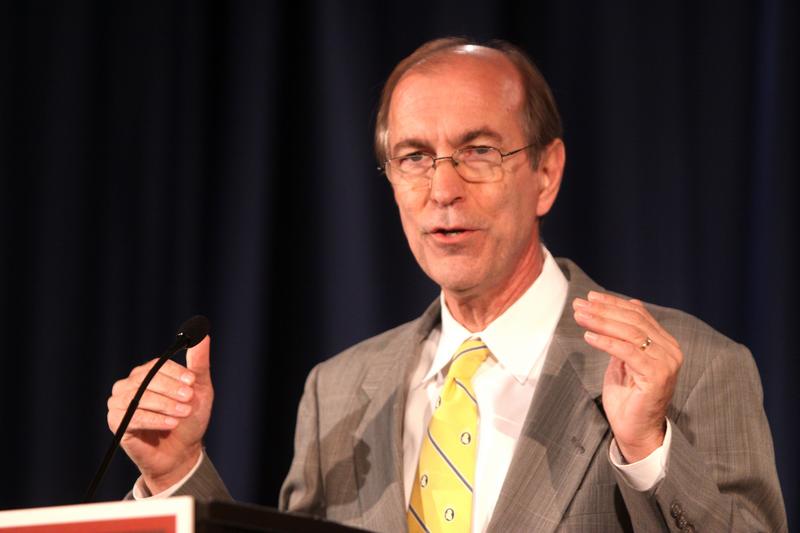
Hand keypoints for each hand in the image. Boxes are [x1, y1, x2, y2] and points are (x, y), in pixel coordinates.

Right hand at [107, 335, 213, 493]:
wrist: (183, 452)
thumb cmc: (190, 418)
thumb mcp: (199, 389)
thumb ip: (199, 363)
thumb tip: (204, 334)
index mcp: (148, 372)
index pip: (158, 364)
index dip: (175, 372)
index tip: (192, 381)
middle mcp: (130, 385)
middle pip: (146, 379)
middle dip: (170, 388)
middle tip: (189, 398)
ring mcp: (121, 403)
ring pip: (138, 397)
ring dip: (164, 404)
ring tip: (183, 413)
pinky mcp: (117, 423)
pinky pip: (132, 417)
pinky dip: (154, 419)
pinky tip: (171, 424)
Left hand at [573, 291, 681, 461]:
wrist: (636, 432)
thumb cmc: (627, 398)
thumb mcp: (622, 361)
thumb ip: (622, 338)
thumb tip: (615, 310)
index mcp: (664, 344)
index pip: (638, 315)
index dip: (613, 303)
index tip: (590, 297)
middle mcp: (670, 350)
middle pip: (633, 321)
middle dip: (603, 310)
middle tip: (579, 304)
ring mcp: (666, 363)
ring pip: (630, 333)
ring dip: (601, 322)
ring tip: (579, 316)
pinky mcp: (657, 376)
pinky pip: (628, 352)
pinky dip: (606, 342)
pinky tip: (588, 336)